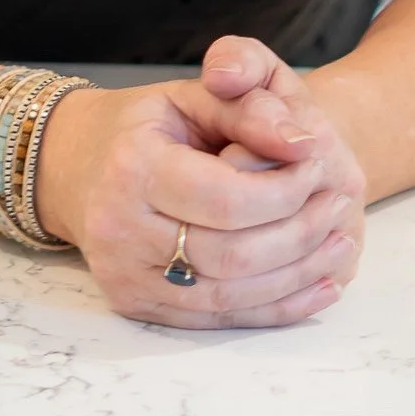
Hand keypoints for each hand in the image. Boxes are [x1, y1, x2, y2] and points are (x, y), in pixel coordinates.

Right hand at [34, 51, 362, 329]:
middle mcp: (120, 229)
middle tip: (339, 204)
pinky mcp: (134, 305)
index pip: (226, 199)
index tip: (321, 166)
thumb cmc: (143, 124)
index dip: (285, 191)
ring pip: (229, 296)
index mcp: (132, 167)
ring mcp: (124, 275)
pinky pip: (216, 319)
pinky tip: (316, 286)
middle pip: (231, 254)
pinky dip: (275, 308)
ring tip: (339, 244)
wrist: (74, 165)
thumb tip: (306, 141)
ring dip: (297, 275)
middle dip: (299, 234)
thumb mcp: (192, 95)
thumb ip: (250, 111)